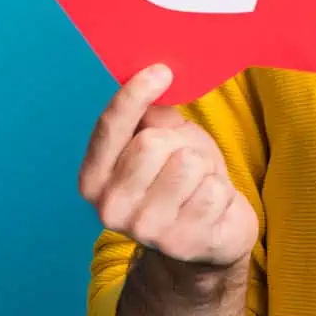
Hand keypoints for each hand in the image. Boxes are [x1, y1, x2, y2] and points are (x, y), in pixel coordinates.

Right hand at [79, 64, 257, 270]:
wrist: (208, 234)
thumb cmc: (181, 178)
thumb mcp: (162, 140)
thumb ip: (152, 114)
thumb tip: (157, 78)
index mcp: (94, 178)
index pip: (109, 128)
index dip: (133, 96)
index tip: (160, 71)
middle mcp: (110, 209)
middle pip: (152, 144)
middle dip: (179, 142)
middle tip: (186, 158)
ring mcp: (145, 230)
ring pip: (188, 164)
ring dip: (204, 167)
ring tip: (198, 183)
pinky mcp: (182, 244)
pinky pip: (214, 191)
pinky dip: (221, 192)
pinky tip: (211, 206)